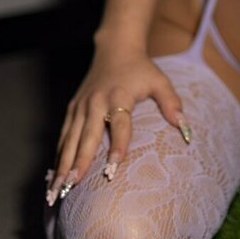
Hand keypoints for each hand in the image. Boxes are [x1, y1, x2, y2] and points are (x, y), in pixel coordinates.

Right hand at [45, 48, 188, 205]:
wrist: (115, 49)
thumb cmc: (140, 69)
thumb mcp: (159, 81)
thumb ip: (171, 102)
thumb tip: (185, 128)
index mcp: (119, 95)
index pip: (119, 123)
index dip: (117, 145)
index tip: (113, 167)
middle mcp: (96, 101)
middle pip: (88, 135)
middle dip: (79, 161)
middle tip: (72, 185)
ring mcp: (81, 105)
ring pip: (70, 138)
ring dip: (63, 163)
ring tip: (56, 189)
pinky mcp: (72, 107)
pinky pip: (64, 134)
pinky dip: (58, 154)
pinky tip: (54, 174)